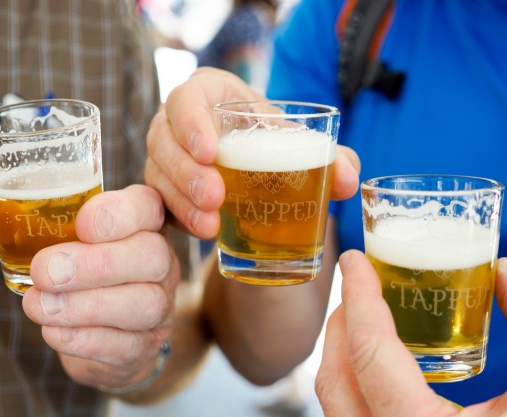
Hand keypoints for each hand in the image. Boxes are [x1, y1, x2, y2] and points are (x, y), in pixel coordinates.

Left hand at [0, 173, 178, 390]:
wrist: (102, 332)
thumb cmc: (74, 267)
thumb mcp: (51, 233)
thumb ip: (18, 208)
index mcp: (140, 222)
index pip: (146, 206)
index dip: (120, 213)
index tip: (82, 223)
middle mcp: (160, 261)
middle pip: (151, 256)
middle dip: (96, 264)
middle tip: (44, 271)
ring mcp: (159, 306)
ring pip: (143, 304)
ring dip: (86, 306)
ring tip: (38, 306)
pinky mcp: (144, 346)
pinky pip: (126, 345)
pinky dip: (86, 341)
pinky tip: (54, 333)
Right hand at [145, 67, 360, 238]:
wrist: (255, 163)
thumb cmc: (272, 141)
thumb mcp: (297, 141)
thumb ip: (329, 156)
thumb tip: (349, 181)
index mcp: (206, 94)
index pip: (186, 99)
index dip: (191, 122)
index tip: (211, 151)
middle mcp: (176, 122)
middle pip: (164, 140)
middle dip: (187, 172)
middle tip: (216, 197)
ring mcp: (165, 155)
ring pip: (157, 173)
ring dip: (182, 200)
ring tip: (211, 225)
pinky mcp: (164, 187)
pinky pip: (159, 201)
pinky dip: (179, 218)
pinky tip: (203, 232)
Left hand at [315, 250, 506, 416]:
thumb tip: (506, 275)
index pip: (368, 351)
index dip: (357, 295)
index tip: (352, 259)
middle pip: (334, 381)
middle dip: (342, 323)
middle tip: (359, 285)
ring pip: (338, 411)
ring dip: (346, 358)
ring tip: (369, 320)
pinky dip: (360, 393)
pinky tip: (384, 373)